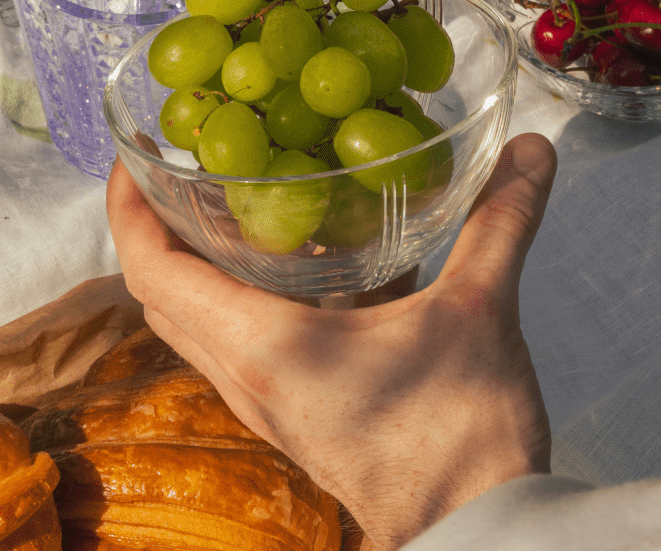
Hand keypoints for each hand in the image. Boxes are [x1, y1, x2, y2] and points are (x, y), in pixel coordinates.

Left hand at [107, 132, 557, 550]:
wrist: (477, 533)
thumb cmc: (459, 434)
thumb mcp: (479, 312)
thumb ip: (501, 221)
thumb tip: (532, 148)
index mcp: (266, 345)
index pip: (154, 271)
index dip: (128, 208)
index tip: (134, 154)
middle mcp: (249, 374)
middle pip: (163, 295)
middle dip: (156, 228)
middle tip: (181, 167)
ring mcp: (268, 401)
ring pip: (198, 323)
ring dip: (195, 264)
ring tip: (234, 203)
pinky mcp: (296, 413)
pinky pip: (239, 344)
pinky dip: (243, 295)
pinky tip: (307, 264)